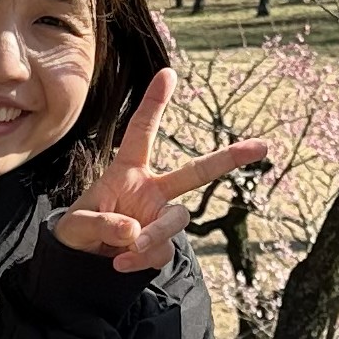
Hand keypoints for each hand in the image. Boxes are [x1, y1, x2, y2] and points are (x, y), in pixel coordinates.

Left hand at [53, 68, 269, 272]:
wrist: (82, 265)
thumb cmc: (78, 232)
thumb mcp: (76, 225)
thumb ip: (101, 223)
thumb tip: (135, 231)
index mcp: (128, 171)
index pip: (142, 132)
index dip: (154, 103)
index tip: (168, 73)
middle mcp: (152, 190)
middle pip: (196, 172)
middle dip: (229, 158)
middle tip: (262, 147)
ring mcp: (160, 217)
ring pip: (177, 220)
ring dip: (156, 235)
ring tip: (127, 250)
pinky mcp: (163, 244)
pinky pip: (163, 250)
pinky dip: (142, 259)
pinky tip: (120, 263)